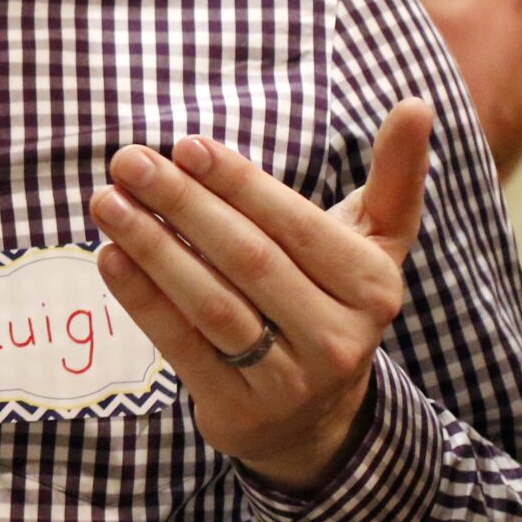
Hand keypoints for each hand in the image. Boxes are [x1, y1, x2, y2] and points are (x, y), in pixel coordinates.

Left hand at [91, 99, 433, 493]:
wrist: (313, 417)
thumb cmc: (329, 301)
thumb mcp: (371, 245)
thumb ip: (394, 177)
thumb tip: (416, 104)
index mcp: (372, 286)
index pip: (296, 226)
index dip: (240, 184)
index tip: (185, 145)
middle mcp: (339, 336)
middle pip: (249, 260)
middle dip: (184, 205)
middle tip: (128, 162)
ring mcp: (290, 380)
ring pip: (212, 303)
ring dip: (153, 248)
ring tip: (106, 203)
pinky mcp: (240, 410)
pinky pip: (182, 346)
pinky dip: (142, 299)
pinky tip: (110, 257)